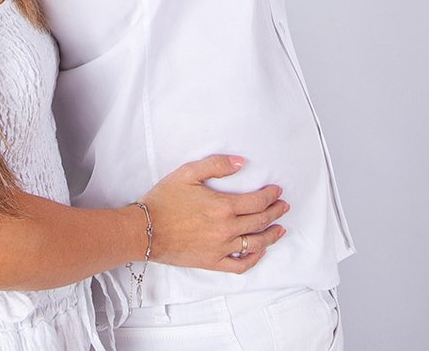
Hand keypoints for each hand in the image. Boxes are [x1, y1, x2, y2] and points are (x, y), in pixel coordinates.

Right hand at [139, 155, 287, 273]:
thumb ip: (216, 165)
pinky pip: (240, 265)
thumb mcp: (188, 173)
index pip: (257, 202)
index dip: (271, 195)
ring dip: (271, 236)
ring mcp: (221, 248)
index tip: (277, 191)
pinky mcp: (212, 262)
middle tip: (284, 207)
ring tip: (280, 229)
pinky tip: (259, 252)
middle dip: (276, 212)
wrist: (144, 230)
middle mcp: (226, 229)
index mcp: (223, 207)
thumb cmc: (164, 200)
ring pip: (255, 244)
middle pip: (260, 221)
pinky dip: (253, 259)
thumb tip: (241, 163)